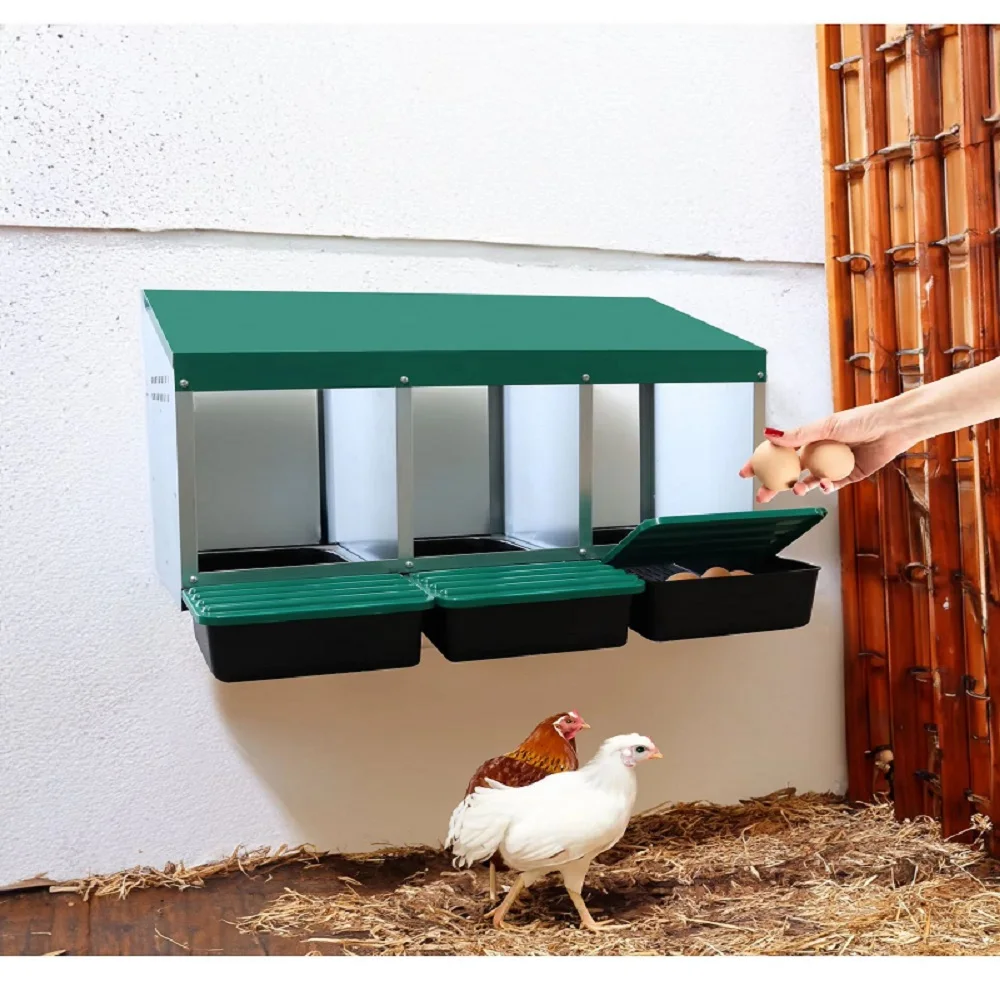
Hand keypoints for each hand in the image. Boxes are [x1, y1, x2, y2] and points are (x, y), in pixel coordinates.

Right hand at [739, 402, 914, 503]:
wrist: (893, 427)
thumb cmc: (862, 419)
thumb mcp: (825, 426)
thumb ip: (798, 435)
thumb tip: (770, 434)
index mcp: (809, 439)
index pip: (778, 453)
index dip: (760, 462)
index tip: (746, 472)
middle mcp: (819, 452)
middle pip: (790, 471)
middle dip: (774, 485)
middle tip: (762, 495)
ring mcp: (832, 465)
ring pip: (810, 481)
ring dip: (801, 487)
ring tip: (798, 489)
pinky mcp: (848, 476)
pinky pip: (832, 486)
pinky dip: (826, 487)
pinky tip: (825, 484)